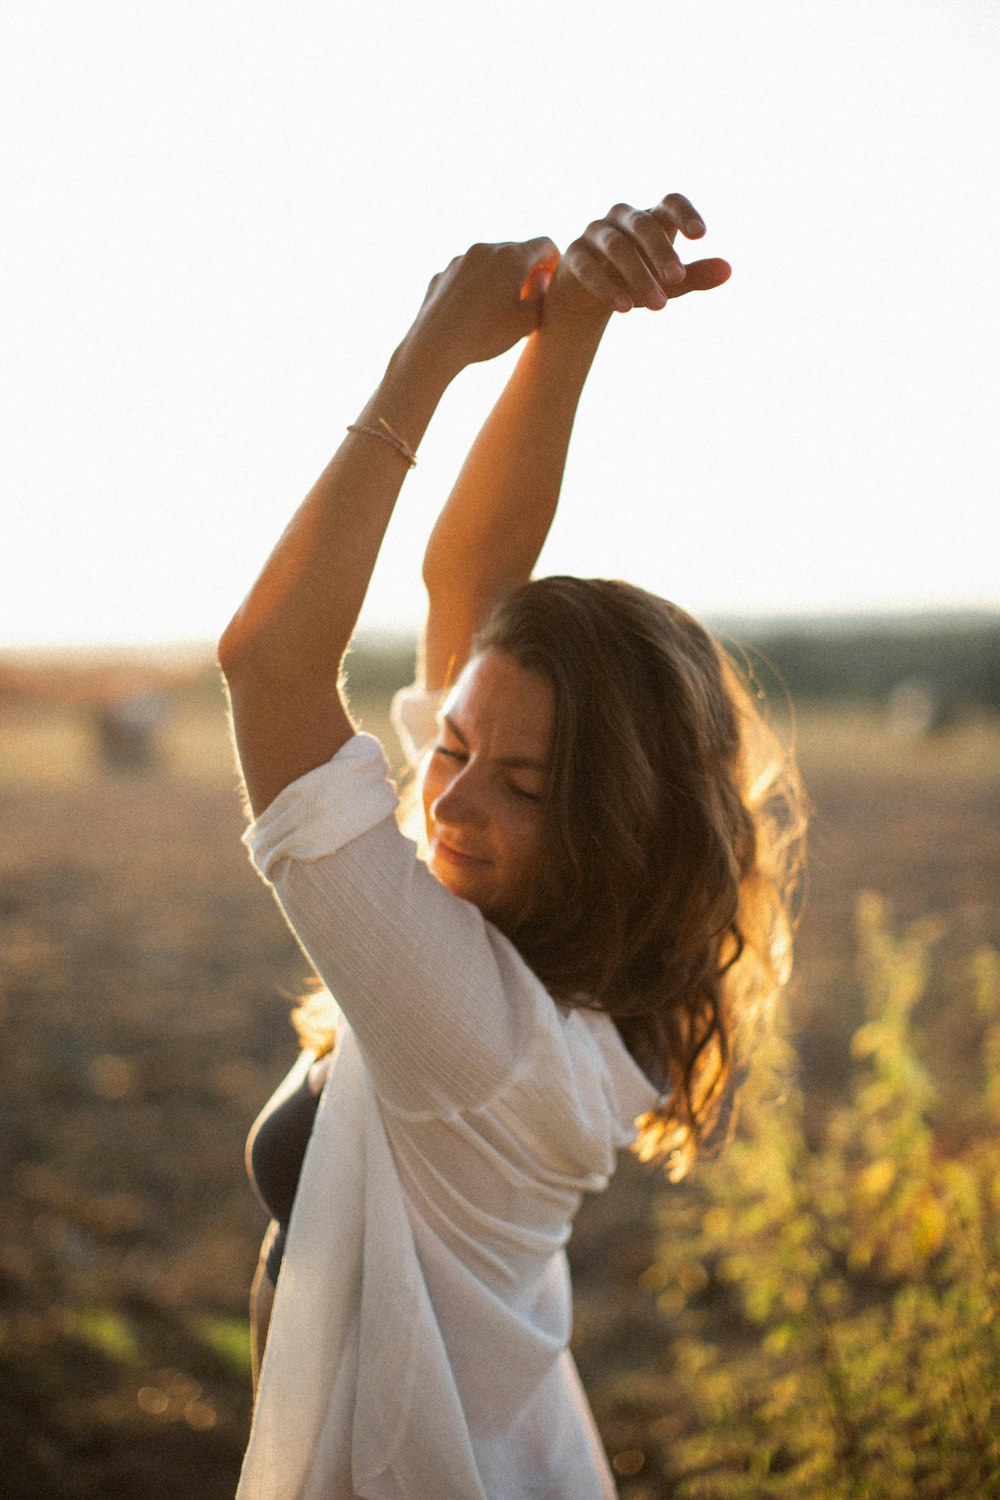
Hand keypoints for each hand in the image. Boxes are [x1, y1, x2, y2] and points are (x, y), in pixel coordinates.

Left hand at [403, 237, 560, 376]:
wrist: (435, 345)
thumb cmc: (485, 335)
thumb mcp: (527, 320)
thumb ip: (543, 294)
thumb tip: (541, 278)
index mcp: (511, 256)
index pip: (545, 245)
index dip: (555, 261)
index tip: (552, 281)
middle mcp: (485, 249)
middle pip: (516, 251)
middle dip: (526, 270)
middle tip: (528, 298)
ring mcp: (460, 259)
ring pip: (489, 262)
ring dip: (500, 277)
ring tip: (500, 307)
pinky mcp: (443, 273)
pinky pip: (467, 275)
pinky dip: (477, 286)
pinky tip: (474, 312)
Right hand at [544, 194, 730, 322]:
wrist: (587, 298)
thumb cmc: (634, 281)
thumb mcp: (667, 283)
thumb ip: (695, 276)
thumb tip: (729, 270)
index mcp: (650, 217)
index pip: (670, 202)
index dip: (685, 213)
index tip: (701, 235)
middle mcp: (621, 218)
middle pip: (643, 224)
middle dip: (661, 252)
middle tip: (678, 279)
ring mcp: (594, 234)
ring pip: (617, 246)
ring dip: (638, 275)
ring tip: (658, 306)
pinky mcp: (574, 256)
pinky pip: (588, 268)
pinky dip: (606, 287)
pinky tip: (625, 308)